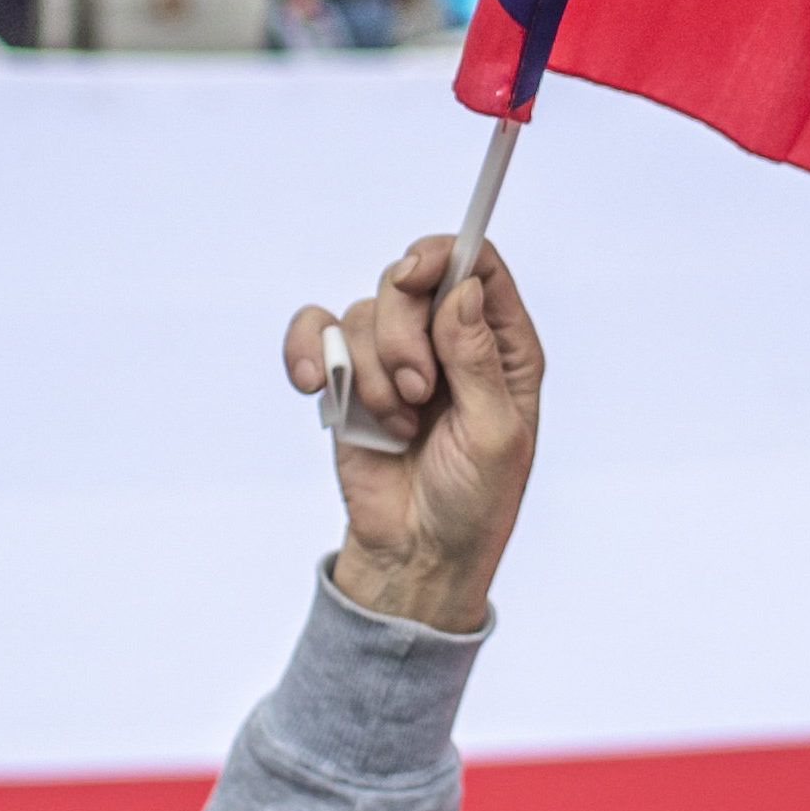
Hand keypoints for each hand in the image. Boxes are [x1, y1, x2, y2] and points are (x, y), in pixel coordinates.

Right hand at [284, 237, 541, 633]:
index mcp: (501, 347)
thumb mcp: (495, 438)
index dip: (445, 256)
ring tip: (395, 423)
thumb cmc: (473, 503)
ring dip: (371, 371)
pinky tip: (313, 384)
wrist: (417, 554)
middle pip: (412, 279)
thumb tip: (462, 290)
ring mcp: (396, 358)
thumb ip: (478, 362)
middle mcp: (449, 341)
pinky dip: (308, 349)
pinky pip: (318, 331)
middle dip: (404, 334)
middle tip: (418, 392)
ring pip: (366, 310)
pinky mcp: (349, 380)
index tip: (416, 276)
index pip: (477, 267)